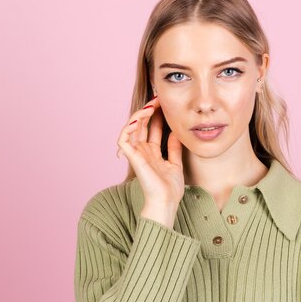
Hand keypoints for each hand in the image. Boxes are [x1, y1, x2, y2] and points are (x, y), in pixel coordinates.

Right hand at [116, 96, 184, 223]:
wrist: (166, 202)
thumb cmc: (170, 189)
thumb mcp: (175, 163)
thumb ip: (174, 148)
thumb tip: (177, 132)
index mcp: (151, 152)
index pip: (151, 128)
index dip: (156, 115)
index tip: (164, 104)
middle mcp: (142, 151)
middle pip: (141, 125)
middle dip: (149, 110)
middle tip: (158, 99)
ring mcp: (136, 154)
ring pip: (131, 128)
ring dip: (139, 115)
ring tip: (151, 106)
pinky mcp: (132, 158)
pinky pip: (123, 139)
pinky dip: (129, 128)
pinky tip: (140, 120)